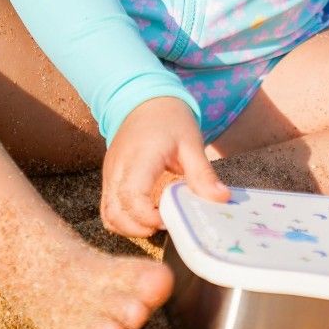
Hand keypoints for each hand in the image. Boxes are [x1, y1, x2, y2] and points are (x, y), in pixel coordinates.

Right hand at [101, 96, 227, 237]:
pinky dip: (123, 219)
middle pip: (115, 212)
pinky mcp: (109, 178)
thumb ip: (202, 173)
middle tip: (164, 225)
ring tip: (155, 222)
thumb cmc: (169, 119)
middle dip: (138, 229)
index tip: (168, 220)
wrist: (145, 99)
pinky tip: (145, 216)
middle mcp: (118, 168)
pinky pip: (108, 207)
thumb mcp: (191, 142)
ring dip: (129, 227)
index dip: (147, 217)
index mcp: (139, 158)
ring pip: (107, 214)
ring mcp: (110, 174)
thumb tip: (221, 198)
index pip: (132, 197)